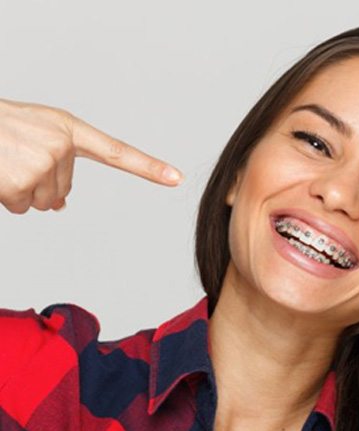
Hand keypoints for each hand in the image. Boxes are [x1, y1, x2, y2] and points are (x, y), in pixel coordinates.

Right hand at [0, 98, 183, 213]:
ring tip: (3, 163)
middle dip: (38, 185)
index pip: (116, 152)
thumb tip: (62, 206)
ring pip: (44, 203)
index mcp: (68, 129)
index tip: (176, 178)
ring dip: (21, 192)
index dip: (148, 168)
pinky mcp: (23, 180)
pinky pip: (22, 206)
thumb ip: (56, 163)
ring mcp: (44, 162)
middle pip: (63, 193)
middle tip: (14, 159)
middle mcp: (61, 144)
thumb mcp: (33, 135)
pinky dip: (6, 198)